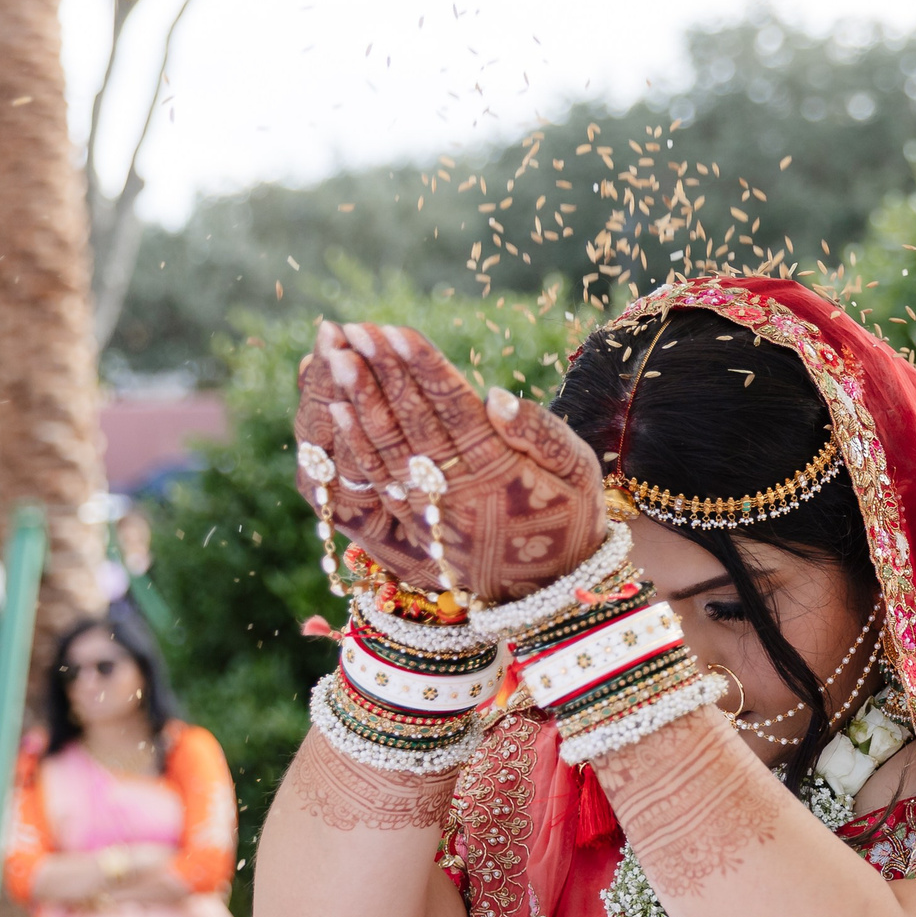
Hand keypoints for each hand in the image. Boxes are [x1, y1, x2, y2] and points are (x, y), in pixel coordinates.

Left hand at [294, 320, 604, 603]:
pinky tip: (338, 410)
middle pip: (412, 421)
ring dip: (360, 400)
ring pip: (388, 446)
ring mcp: (433, 509)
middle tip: (354, 329)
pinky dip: (357, 446)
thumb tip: (494, 396)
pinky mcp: (417, 524)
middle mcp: (459, 491)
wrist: (555, 587)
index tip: (394, 330)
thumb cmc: (572, 514)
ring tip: (337, 355)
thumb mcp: (578, 471)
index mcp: (500, 471)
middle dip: (381, 371)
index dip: (421, 367)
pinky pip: (380, 482)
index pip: (453, 408)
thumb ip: (540, 433)